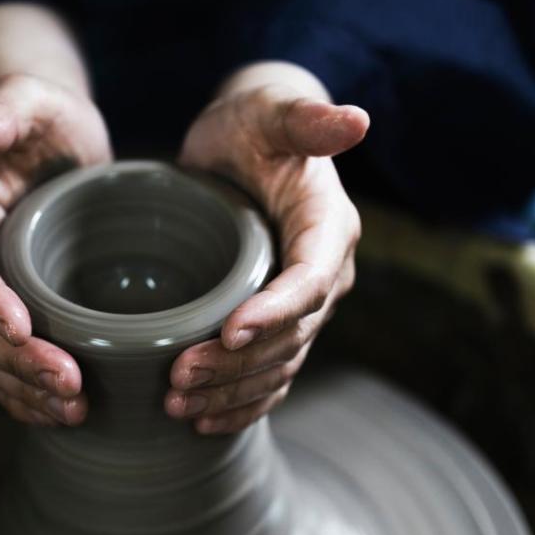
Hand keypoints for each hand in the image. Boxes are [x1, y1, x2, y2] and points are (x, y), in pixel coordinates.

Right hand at [0, 73, 111, 425]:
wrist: (56, 141)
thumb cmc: (44, 116)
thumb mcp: (29, 100)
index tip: (21, 328)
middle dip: (15, 360)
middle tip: (69, 385)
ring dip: (23, 388)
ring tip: (73, 410)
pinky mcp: (7, 309)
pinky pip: (3, 362)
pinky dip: (25, 392)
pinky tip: (60, 412)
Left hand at [166, 63, 368, 434]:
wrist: (247, 146)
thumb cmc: (256, 124)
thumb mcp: (273, 114)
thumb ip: (307, 120)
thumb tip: (357, 120)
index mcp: (330, 231)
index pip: (309, 283)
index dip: (274, 313)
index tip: (228, 332)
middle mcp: (325, 277)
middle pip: (289, 337)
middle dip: (236, 364)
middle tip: (178, 377)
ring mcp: (302, 307)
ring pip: (277, 367)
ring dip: (231, 392)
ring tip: (177, 403)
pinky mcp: (277, 323)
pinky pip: (269, 377)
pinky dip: (241, 403)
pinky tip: (203, 421)